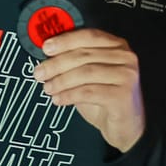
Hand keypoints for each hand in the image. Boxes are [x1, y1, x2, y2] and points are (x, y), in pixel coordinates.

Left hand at [34, 28, 144, 152]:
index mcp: (118, 46)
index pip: (89, 36)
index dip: (65, 40)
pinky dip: (69, 95)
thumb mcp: (89, 77)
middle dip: (57, 64)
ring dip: (61, 81)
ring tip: (47, 88)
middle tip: (39, 73)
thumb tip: (48, 55)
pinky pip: (88, 92)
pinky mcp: (123, 95)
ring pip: (85, 73)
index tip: (46, 48)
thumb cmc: (105, 100)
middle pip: (84, 55)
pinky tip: (58, 100)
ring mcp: (126, 76)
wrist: (126, 128)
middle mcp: (126, 57)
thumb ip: (75, 63)